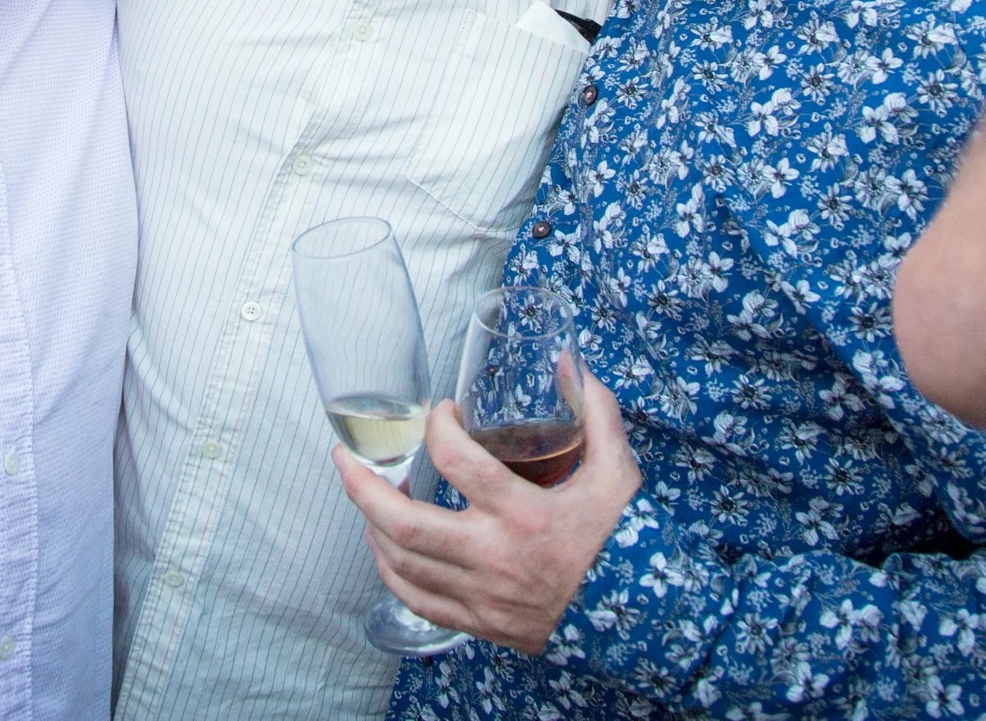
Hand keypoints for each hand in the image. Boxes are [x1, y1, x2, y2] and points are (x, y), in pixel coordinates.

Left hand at [334, 369, 640, 654]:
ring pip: (402, 564)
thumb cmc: (624, 542)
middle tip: (346, 457)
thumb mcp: (619, 472)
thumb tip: (568, 362)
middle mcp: (494, 556)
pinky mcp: (480, 623)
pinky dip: (391, 572)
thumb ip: (596, 414)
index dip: (437, 427)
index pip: (459, 461)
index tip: (440, 412)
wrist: (640, 621)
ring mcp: (482, 595)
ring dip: (372, 525)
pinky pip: (418, 601)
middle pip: (406, 524)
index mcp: (524, 514)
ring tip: (365, 495)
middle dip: (363, 487)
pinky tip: (386, 547)